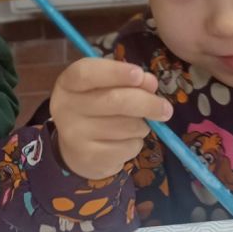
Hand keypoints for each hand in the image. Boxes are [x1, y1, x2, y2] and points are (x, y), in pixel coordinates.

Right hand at [50, 58, 172, 180]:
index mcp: (69, 83)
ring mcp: (75, 135)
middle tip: (167, 109)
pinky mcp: (89, 158)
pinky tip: (125, 141)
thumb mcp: (105, 87)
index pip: (88, 73)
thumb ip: (128, 80)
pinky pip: (128, 147)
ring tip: (135, 125)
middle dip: (147, 103)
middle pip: (114, 101)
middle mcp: (66, 108)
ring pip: (127, 126)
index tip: (140, 74)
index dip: (115, 73)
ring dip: (142, 125)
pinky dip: (136, 143)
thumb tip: (151, 83)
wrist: (74, 149)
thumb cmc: (94, 109)